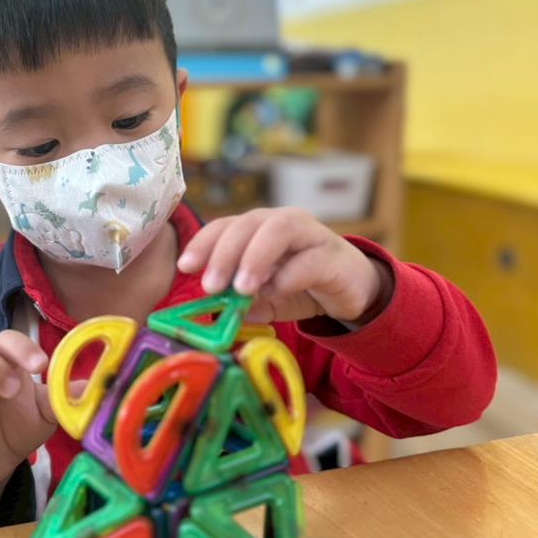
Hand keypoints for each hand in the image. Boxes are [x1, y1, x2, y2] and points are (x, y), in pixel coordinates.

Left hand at [177, 207, 391, 324]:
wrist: (352, 290)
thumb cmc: (302, 286)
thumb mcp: (265, 297)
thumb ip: (243, 301)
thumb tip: (213, 314)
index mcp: (259, 228)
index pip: (226, 225)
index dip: (203, 243)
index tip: (185, 267)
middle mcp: (282, 223)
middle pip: (247, 223)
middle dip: (224, 253)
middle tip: (211, 286)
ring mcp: (310, 235)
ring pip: (279, 229)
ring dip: (255, 257)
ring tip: (241, 288)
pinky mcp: (333, 256)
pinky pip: (309, 259)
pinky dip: (289, 276)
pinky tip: (276, 292)